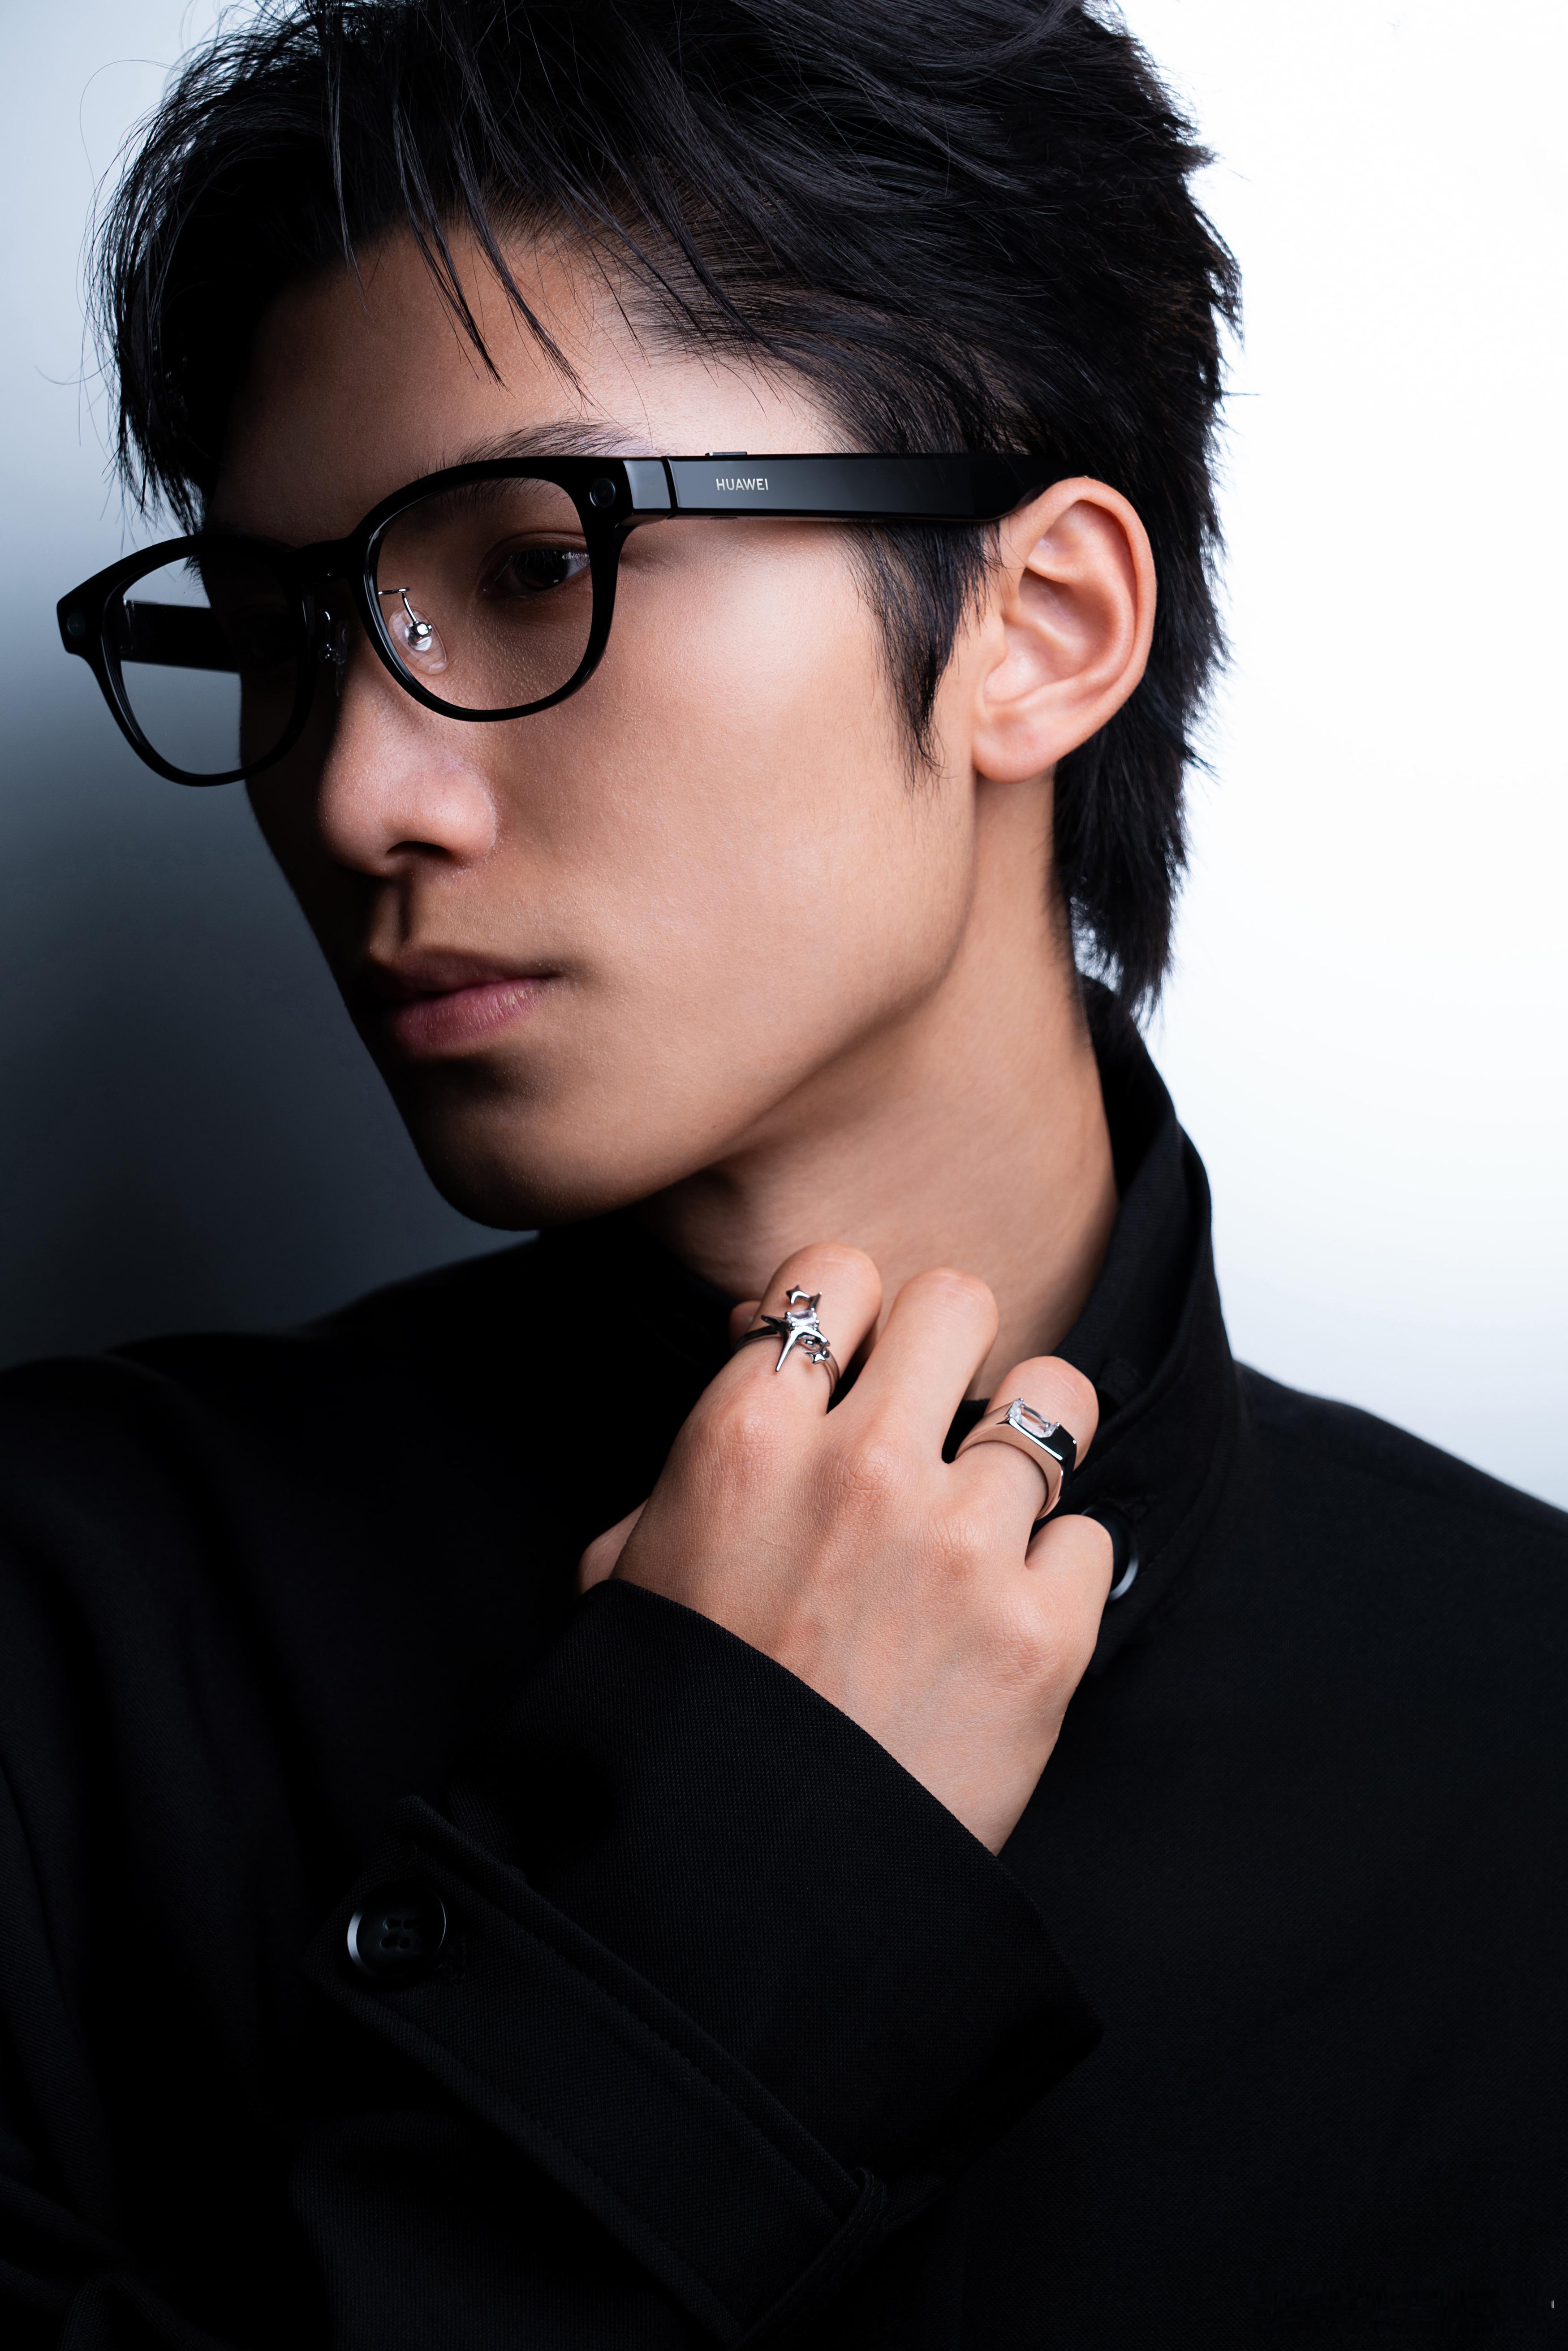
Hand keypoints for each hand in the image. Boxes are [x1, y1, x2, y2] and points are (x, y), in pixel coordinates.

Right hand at [579, 1245, 1111, 1851]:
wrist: (738, 1885)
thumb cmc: (681, 1724)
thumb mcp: (631, 1571)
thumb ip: (689, 1463)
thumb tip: (753, 1374)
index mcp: (746, 1439)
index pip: (832, 1274)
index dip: (851, 1314)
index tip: (858, 1359)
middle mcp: (862, 1465)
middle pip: (958, 1300)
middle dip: (951, 1351)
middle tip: (943, 1415)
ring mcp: (960, 1543)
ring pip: (1057, 1397)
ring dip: (1032, 1444)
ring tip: (1002, 1502)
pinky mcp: (1041, 1631)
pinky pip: (1092, 1538)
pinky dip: (1057, 1576)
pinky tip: (1005, 1622)